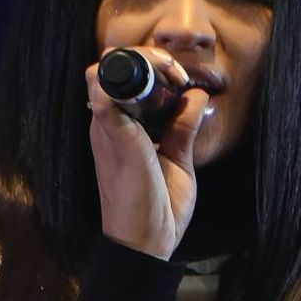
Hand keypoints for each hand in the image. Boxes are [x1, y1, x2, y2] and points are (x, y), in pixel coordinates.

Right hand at [84, 45, 210, 260]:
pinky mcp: (114, 138)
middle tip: (177, 73)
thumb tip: (196, 95)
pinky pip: (106, 93)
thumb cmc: (157, 207)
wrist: (147, 244)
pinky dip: (131, 77)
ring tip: (171, 74)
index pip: (121, 76)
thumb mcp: (177, 158)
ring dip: (141, 61)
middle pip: (111, 65)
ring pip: (104, 69)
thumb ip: (182, 127)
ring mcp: (107, 129)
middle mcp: (106, 124)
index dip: (150, 64)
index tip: (181, 79)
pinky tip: (166, 84)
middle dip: (147, 56)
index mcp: (118, 128)